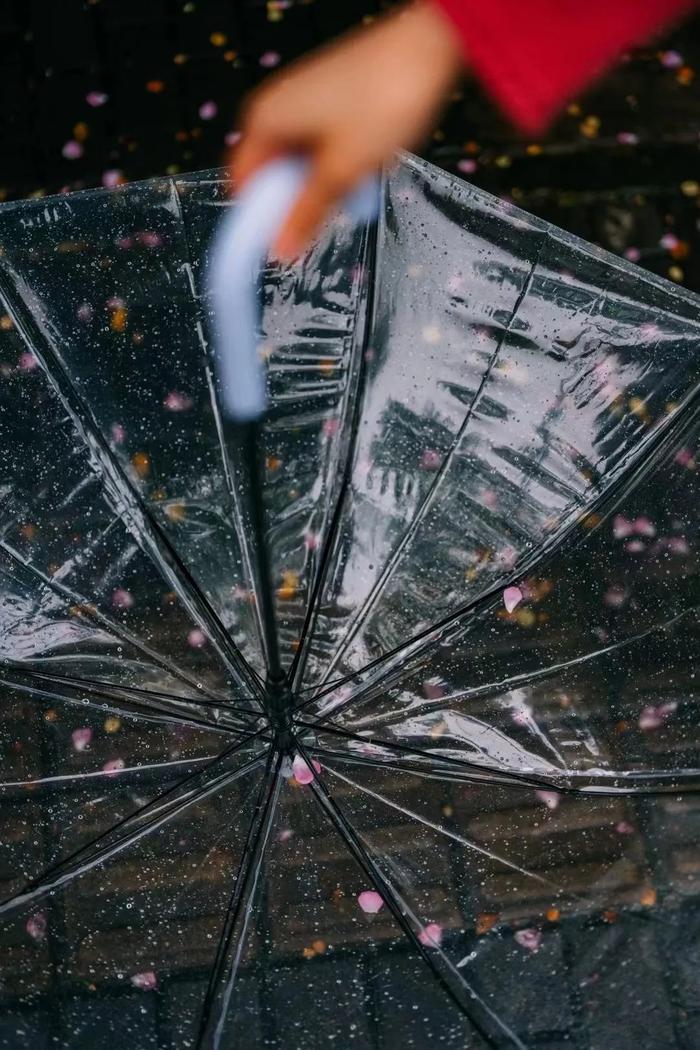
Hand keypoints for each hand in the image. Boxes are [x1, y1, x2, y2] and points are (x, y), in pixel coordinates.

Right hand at [230, 2, 462, 259]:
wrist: (426, 48)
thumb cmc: (381, 101)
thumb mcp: (341, 171)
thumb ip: (306, 214)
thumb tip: (280, 252)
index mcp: (264, 122)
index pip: (243, 185)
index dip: (261, 218)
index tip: (285, 243)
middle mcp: (275, 109)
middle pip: (273, 176)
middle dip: (299, 201)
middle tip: (332, 210)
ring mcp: (302, 103)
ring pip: (300, 165)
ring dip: (324, 184)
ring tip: (356, 181)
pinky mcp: (327, 102)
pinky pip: (321, 148)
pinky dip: (337, 164)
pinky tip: (363, 166)